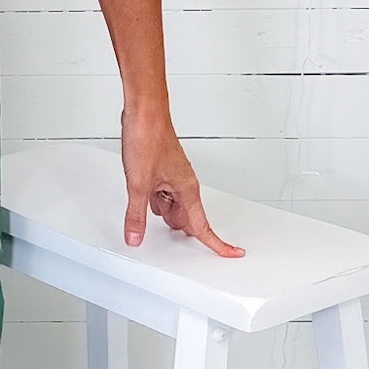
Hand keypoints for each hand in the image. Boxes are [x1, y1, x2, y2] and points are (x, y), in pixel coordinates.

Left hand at [120, 106, 243, 256]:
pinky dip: (151, 198)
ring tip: (144, 203)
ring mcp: (173, 177)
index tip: (233, 254)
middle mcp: (184, 185)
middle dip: (174, 225)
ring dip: (159, 210)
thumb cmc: (148, 140)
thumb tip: (135, 237)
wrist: (144, 114)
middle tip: (162, 230)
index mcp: (187, 190)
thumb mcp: (138, 184)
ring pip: (171, 206)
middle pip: (185, 219)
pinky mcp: (161, 170)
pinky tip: (141, 197)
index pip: (203, 226)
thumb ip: (136, 215)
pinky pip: (161, 194)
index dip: (218, 244)